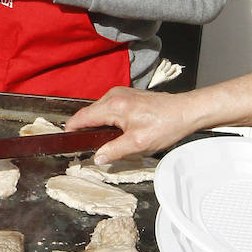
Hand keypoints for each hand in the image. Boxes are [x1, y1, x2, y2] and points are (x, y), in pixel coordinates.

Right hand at [66, 86, 199, 161]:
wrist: (185, 111)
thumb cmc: (165, 125)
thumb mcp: (138, 144)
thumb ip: (114, 151)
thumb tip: (97, 158)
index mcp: (113, 106)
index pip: (82, 117)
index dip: (72, 130)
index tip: (66, 141)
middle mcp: (113, 95)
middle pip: (89, 113)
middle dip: (85, 128)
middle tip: (85, 146)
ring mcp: (120, 93)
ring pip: (99, 110)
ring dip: (97, 124)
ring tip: (101, 140)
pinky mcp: (127, 95)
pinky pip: (108, 108)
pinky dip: (106, 119)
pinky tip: (114, 131)